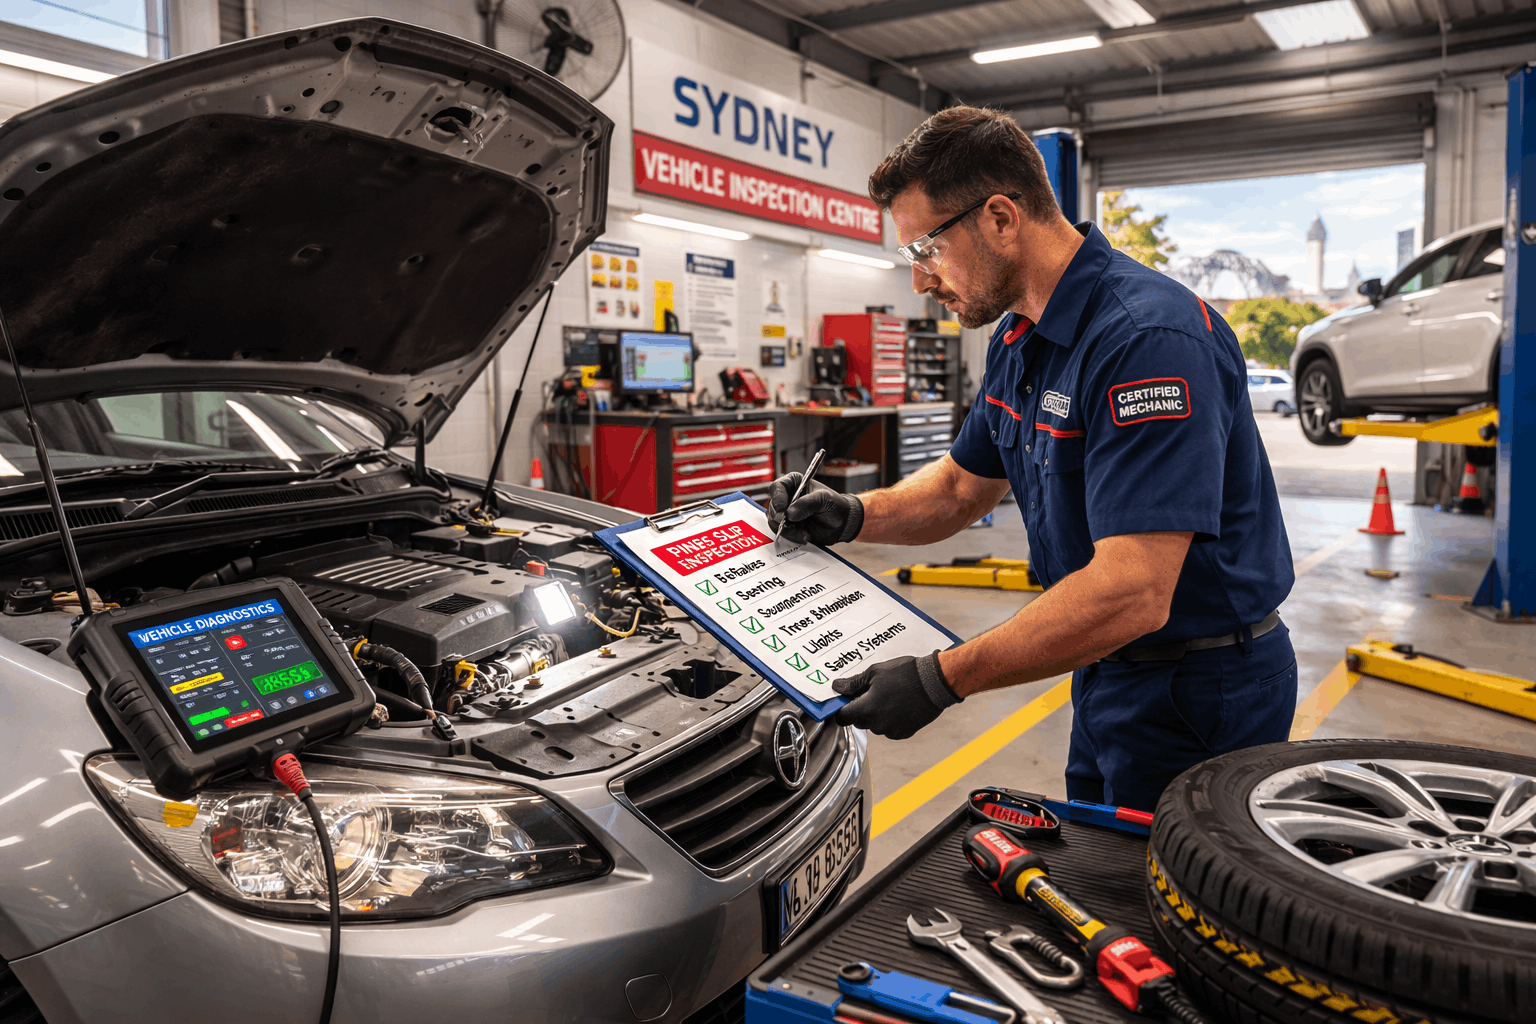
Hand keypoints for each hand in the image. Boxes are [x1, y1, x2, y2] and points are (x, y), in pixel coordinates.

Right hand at [767, 472, 863, 545]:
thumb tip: (790, 512)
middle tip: (793, 524)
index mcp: (794, 484)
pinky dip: (792, 536)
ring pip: (774, 523)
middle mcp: (787, 498)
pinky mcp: (788, 527)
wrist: (841, 524)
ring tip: (804, 532)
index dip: (777, 498)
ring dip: (788, 530)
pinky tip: (805, 535)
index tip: (782, 510)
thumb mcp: (825, 499)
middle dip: (782, 519)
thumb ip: (808, 503)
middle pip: (772, 508)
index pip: (777, 488)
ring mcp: (786, 514)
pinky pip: (781, 533)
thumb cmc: (834, 505)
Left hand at [832, 651, 959, 738]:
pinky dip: (890, 719)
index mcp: (866, 709)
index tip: (844, 700)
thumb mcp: (875, 672)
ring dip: (876, 714)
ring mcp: (891, 730)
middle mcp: (877, 724)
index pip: (842, 718)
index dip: (840, 708)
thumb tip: (837, 687)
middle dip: (860, 708)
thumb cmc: (906, 674)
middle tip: (871, 691)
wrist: (935, 683)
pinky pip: (889, 728)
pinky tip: (899, 704)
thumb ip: (853, 683)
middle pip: (858, 721)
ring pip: (874, 725)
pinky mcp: (903, 733)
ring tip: (889, 695)